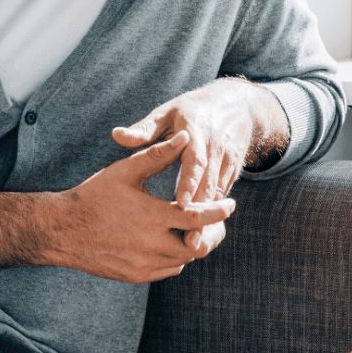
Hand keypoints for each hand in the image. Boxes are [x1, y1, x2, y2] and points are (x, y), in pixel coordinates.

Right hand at [50, 131, 235, 282]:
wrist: (60, 230)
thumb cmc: (94, 195)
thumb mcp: (125, 170)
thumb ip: (158, 155)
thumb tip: (186, 136)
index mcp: (152, 216)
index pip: (200, 218)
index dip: (220, 211)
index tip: (231, 203)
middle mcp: (151, 245)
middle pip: (198, 245)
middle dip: (211, 232)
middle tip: (216, 220)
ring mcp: (143, 265)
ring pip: (184, 260)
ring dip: (192, 244)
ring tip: (194, 227)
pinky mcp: (136, 276)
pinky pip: (168, 270)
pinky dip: (176, 257)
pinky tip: (173, 240)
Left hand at [112, 80, 259, 249]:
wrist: (234, 106)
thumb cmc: (190, 111)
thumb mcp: (166, 114)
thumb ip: (143, 129)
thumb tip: (117, 135)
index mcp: (197, 132)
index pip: (194, 160)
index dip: (189, 182)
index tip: (179, 203)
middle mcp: (216, 148)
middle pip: (210, 184)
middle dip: (201, 213)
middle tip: (190, 241)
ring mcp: (227, 161)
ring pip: (219, 194)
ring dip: (210, 221)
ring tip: (196, 246)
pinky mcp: (233, 171)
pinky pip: (223, 196)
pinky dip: (215, 216)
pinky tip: (204, 237)